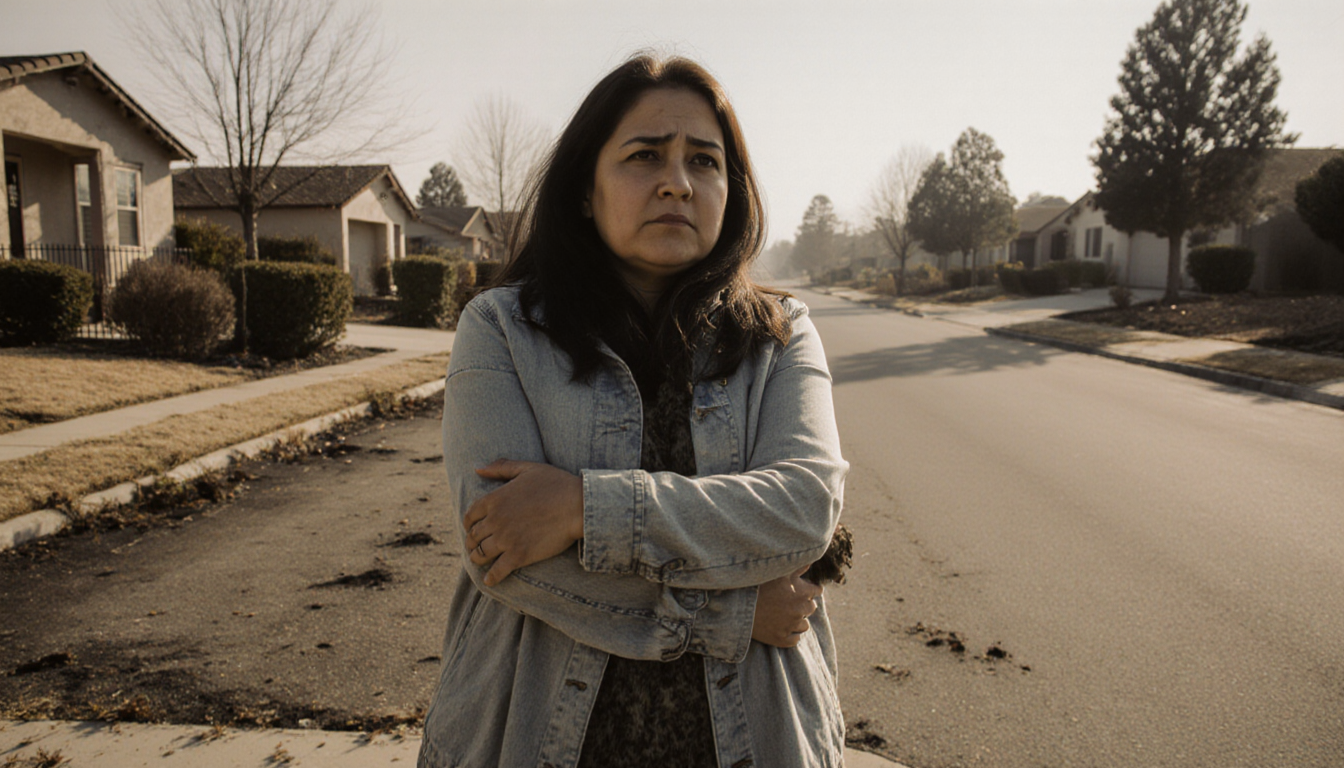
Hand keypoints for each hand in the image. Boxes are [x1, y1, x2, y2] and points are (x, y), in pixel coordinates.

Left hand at [463, 459, 584, 586]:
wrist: (578, 506)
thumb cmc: (556, 484)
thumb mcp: (527, 468)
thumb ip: (501, 467)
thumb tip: (477, 468)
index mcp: (495, 499)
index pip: (470, 516)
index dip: (469, 524)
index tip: (473, 528)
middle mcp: (496, 520)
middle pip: (473, 536)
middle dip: (472, 542)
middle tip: (475, 547)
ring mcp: (506, 539)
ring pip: (481, 554)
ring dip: (477, 559)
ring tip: (480, 562)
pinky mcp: (519, 556)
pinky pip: (497, 570)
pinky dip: (491, 577)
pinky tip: (490, 580)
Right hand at [751, 565, 822, 647]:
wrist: (737, 607)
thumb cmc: (757, 586)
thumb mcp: (779, 572)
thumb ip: (798, 566)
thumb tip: (811, 561)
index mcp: (802, 592)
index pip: (817, 591)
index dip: (809, 588)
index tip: (801, 588)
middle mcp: (800, 610)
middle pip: (812, 608)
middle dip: (804, 603)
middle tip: (789, 600)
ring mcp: (791, 626)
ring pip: (804, 625)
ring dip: (798, 620)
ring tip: (784, 614)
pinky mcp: (781, 639)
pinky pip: (795, 640)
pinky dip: (791, 634)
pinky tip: (782, 627)